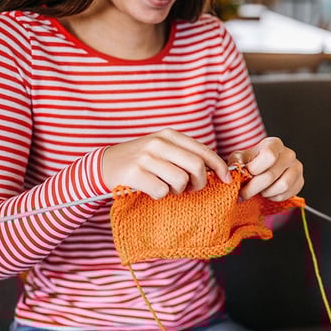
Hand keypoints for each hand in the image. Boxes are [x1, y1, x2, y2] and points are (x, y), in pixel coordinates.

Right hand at [101, 129, 230, 199]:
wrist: (104, 165)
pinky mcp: (135, 174)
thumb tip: (216, 170)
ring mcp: (146, 158)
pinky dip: (160, 196)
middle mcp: (158, 143)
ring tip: (166, 188)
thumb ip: (185, 155)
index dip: (219, 167)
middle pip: (196, 166)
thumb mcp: (163, 149)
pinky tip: (151, 190)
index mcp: (169, 135)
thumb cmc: (140, 160)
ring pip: (180, 181)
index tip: (226, 180)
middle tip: (191, 189)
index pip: (203, 150)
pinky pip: (162, 191)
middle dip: (200, 182)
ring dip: (177, 191)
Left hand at [227, 137, 303, 201]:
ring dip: (266, 192)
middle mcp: (288, 154)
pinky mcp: (300, 181)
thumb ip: (237, 163)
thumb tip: (236, 171)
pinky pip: (287, 194)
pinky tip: (267, 193)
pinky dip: (274, 197)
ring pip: (282, 186)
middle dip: (253, 188)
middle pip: (272, 175)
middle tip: (243, 194)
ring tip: (258, 191)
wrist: (264, 169)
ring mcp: (296, 167)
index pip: (269, 156)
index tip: (245, 175)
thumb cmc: (251, 162)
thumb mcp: (240, 159)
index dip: (255, 169)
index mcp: (274, 144)